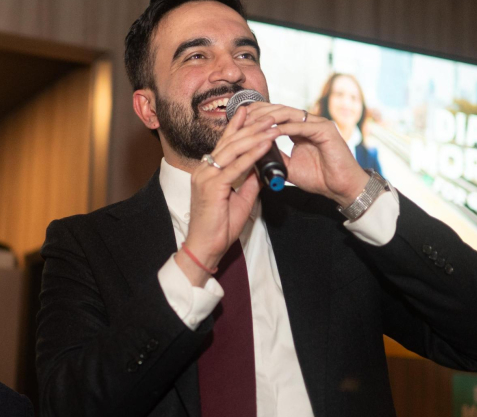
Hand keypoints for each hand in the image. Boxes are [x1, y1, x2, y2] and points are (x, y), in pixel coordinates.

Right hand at [179, 106, 279, 284]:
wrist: (207, 246)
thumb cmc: (220, 226)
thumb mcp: (240, 198)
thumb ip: (248, 180)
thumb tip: (261, 168)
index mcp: (207, 171)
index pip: (224, 143)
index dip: (237, 126)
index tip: (250, 111)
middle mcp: (204, 170)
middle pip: (230, 142)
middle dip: (251, 126)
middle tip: (269, 115)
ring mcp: (206, 176)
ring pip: (233, 150)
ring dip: (255, 136)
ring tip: (272, 126)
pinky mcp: (212, 186)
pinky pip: (236, 166)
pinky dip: (252, 154)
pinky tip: (265, 145)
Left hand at [244, 103, 369, 206]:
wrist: (340, 188)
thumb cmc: (319, 178)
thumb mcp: (288, 165)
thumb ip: (274, 154)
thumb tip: (254, 151)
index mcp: (300, 128)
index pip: (275, 115)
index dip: (256, 116)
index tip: (238, 121)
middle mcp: (309, 122)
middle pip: (279, 110)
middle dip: (259, 112)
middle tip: (240, 116)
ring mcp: (318, 123)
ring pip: (289, 114)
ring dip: (269, 118)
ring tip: (251, 122)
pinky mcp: (326, 130)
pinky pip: (301, 126)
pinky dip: (285, 128)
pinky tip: (271, 131)